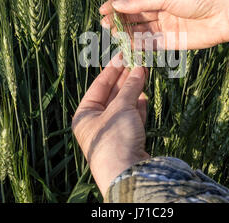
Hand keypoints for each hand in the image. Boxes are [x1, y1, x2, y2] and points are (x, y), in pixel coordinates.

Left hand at [72, 53, 148, 196]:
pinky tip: (144, 94)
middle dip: (125, 79)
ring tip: (143, 72)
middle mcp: (96, 123)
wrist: (128, 173)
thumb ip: (130, 87)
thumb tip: (138, 68)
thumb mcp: (120, 108)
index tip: (122, 55)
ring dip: (134, 90)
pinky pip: (132, 118)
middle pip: (112, 95)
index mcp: (85, 115)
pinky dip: (139, 106)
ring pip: (124, 106)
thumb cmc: (115, 140)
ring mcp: (113, 132)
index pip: (98, 86)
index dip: (111, 70)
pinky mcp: (127, 140)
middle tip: (136, 61)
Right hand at [100, 0, 228, 49]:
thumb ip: (142, 2)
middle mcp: (163, 8)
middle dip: (120, 19)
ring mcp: (167, 25)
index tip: (102, 9)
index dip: (118, 3)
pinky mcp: (173, 42)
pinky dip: (139, 45)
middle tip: (103, 24)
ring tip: (112, 34)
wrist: (228, 14)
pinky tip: (127, 45)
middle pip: (136, 14)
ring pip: (141, 30)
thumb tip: (118, 5)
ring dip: (126, 32)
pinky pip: (151, 44)